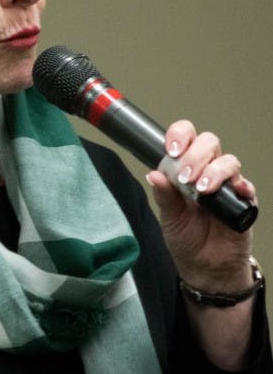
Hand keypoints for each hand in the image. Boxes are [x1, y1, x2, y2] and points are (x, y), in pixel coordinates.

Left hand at [146, 120, 255, 290]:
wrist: (205, 267)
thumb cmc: (186, 238)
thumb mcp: (169, 217)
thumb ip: (163, 195)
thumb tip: (154, 174)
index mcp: (185, 169)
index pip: (186, 139)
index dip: (180, 135)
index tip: (172, 149)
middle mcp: (207, 172)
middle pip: (209, 143)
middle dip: (196, 155)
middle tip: (186, 177)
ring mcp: (226, 186)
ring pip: (229, 161)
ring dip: (215, 171)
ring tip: (201, 190)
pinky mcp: (244, 203)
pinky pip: (247, 187)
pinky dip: (242, 185)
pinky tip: (235, 190)